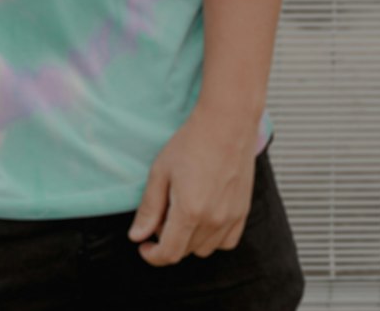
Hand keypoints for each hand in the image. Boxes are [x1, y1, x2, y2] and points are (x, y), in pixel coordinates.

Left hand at [126, 105, 257, 266]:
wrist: (227, 123)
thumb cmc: (192, 142)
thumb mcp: (160, 171)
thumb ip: (149, 208)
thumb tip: (136, 236)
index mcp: (189, 211)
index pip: (169, 253)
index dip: (152, 255)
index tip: (143, 245)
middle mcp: (213, 220)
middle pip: (185, 251)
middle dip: (167, 240)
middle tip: (161, 215)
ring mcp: (231, 218)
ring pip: (205, 249)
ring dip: (189, 240)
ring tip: (182, 212)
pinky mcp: (243, 212)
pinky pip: (226, 242)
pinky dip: (212, 238)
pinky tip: (203, 217)